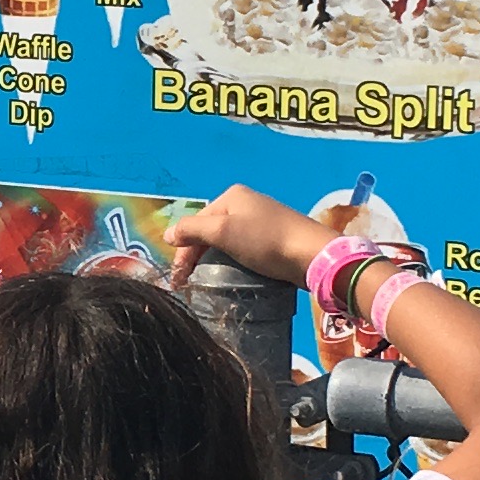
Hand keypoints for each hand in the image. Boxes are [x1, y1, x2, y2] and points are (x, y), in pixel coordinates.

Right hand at [165, 184, 338, 289]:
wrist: (312, 255)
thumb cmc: (265, 240)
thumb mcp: (222, 232)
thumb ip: (191, 230)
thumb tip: (167, 234)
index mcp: (232, 196)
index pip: (196, 222)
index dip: (184, 251)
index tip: (178, 280)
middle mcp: (246, 204)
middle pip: (210, 231)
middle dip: (197, 256)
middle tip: (189, 283)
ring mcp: (262, 220)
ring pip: (227, 241)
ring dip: (214, 261)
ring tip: (208, 282)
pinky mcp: (275, 238)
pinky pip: (245, 249)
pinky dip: (234, 261)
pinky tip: (233, 275)